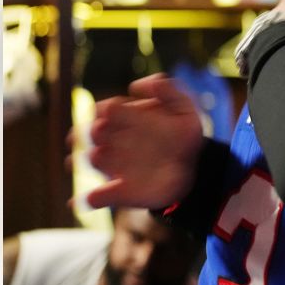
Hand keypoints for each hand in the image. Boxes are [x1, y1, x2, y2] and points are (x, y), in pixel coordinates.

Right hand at [83, 74, 204, 209]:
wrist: (194, 165)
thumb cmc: (183, 132)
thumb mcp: (183, 107)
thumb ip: (167, 89)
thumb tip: (135, 85)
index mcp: (123, 117)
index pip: (105, 109)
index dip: (106, 110)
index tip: (113, 111)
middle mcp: (112, 140)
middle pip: (92, 133)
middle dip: (92, 132)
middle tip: (100, 132)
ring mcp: (113, 165)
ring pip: (92, 160)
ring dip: (89, 158)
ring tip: (97, 157)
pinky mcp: (119, 190)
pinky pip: (97, 197)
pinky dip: (92, 198)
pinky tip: (91, 198)